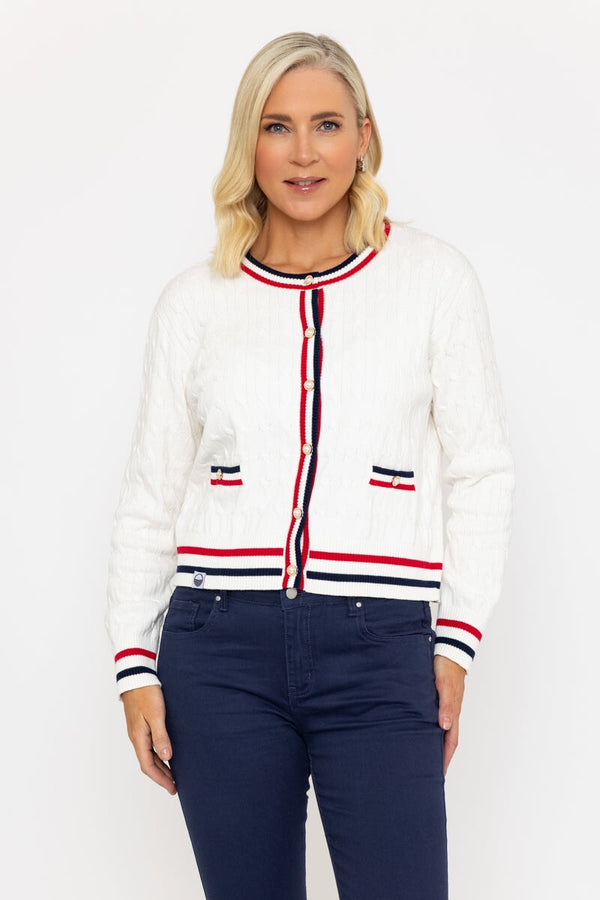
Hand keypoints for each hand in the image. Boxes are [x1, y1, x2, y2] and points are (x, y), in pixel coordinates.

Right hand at [121, 685, 176, 794]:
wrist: (136, 676)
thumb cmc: (146, 693)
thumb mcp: (156, 714)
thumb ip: (161, 736)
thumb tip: (167, 757)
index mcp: (138, 738)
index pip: (148, 766)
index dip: (161, 779)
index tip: (172, 788)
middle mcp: (136, 737)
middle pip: (148, 764)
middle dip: (161, 777)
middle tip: (174, 786)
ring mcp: (138, 732)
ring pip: (149, 756)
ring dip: (160, 767)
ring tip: (172, 775)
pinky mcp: (141, 725)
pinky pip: (149, 746)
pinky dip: (158, 755)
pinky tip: (166, 754)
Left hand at [433, 655, 465, 775]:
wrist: (449, 650)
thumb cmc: (447, 667)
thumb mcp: (444, 686)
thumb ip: (445, 705)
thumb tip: (445, 726)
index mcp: (453, 713)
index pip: (450, 742)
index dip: (445, 758)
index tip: (438, 774)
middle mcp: (449, 712)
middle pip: (446, 740)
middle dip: (438, 756)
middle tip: (427, 771)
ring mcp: (444, 706)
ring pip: (439, 730)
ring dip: (433, 743)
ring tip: (421, 755)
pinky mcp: (438, 698)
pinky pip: (434, 718)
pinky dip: (429, 728)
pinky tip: (419, 730)